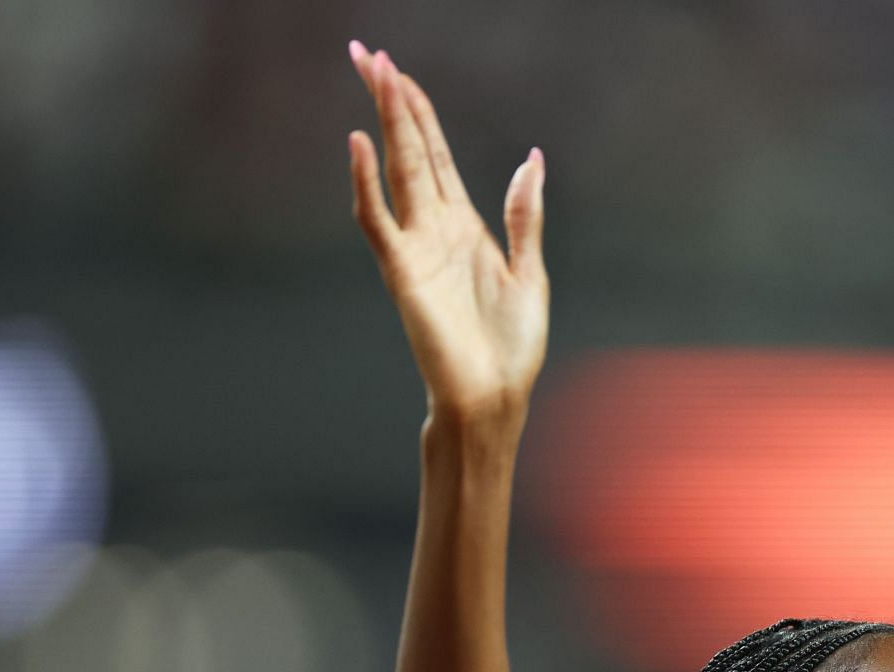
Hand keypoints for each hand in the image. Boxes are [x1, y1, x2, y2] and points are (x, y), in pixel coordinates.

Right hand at [347, 40, 547, 434]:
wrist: (495, 396)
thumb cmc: (511, 346)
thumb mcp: (531, 272)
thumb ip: (525, 216)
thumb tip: (533, 159)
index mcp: (464, 224)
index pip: (434, 152)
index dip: (417, 110)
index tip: (398, 69)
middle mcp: (434, 228)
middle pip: (408, 149)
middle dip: (391, 101)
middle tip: (366, 53)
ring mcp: (416, 247)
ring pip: (395, 171)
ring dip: (384, 123)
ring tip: (373, 76)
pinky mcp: (403, 273)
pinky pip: (378, 221)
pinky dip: (366, 183)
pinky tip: (361, 145)